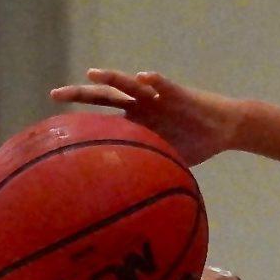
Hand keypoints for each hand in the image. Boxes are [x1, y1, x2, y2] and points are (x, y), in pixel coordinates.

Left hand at [51, 69, 245, 165]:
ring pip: (130, 85)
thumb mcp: (166, 160)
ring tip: (94, 74)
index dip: (80, 119)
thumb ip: (146, 171)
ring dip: (113, 79)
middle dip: (81, 95)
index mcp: (135, 119)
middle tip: (55, 96)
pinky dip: (156, 82)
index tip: (54, 127)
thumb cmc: (195, 143)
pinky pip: (166, 86)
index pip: (102, 116)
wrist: (225, 128)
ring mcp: (158, 96)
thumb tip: (126, 204)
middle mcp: (141, 104)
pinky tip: (145, 77)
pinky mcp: (179, 93)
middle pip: (106, 96)